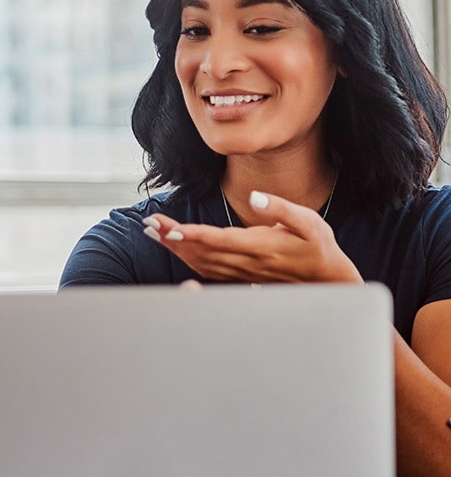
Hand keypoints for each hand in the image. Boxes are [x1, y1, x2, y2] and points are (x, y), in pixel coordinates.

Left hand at [143, 190, 362, 283]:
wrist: (328, 280)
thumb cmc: (318, 246)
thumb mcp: (309, 222)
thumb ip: (281, 209)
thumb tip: (257, 197)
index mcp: (260, 247)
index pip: (219, 240)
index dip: (192, 236)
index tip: (170, 230)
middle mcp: (246, 263)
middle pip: (201, 251)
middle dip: (173, 238)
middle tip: (149, 225)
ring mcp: (241, 273)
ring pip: (200, 262)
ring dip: (175, 249)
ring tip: (152, 233)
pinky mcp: (240, 278)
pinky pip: (207, 270)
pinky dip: (187, 260)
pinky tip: (174, 250)